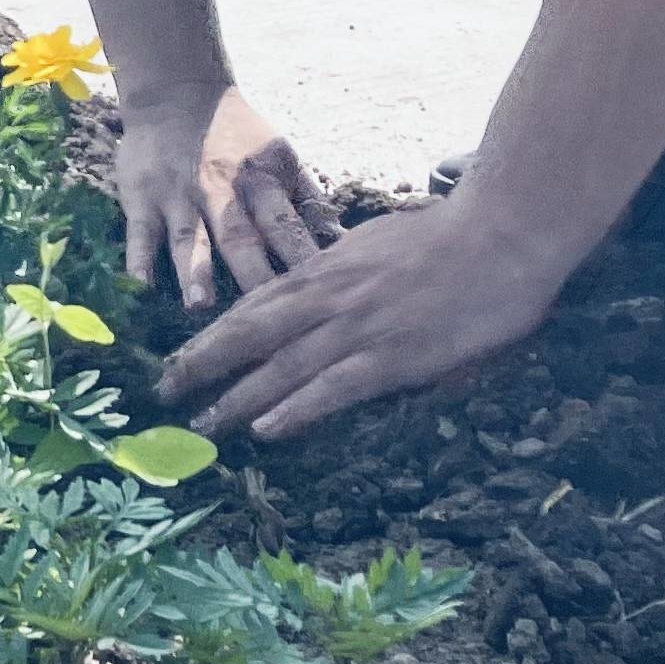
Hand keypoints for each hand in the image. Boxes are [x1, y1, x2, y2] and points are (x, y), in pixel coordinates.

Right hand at [113, 84, 333, 310]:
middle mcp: (219, 190)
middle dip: (252, 274)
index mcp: (259, 180)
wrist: (176, 92)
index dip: (299, 257)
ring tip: (199, 305)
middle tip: (265, 315)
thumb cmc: (238, 135)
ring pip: (187, 237)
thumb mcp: (280, 155)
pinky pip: (139, 230)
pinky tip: (141, 285)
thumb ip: (308, 198)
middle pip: (239, 237)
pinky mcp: (141, 196)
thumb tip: (343, 240)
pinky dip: (139, 257)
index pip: (284, 224)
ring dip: (194, 270)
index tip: (315, 292)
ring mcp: (176, 195)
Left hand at [154, 190, 570, 440]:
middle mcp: (328, 298)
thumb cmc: (449, 236)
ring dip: (235, 399)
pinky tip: (267, 432)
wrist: (502, 231)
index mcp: (324, 270)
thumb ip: (342, 269)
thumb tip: (319, 281)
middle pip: (249, 336)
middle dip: (201, 366)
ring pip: (280, 367)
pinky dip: (297, 409)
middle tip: (162, 395)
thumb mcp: (376, 244)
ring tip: (199, 425)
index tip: (179, 358)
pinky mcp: (393, 355)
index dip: (211, 336)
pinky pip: (333, 387)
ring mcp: (358, 327)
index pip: (253, 307)